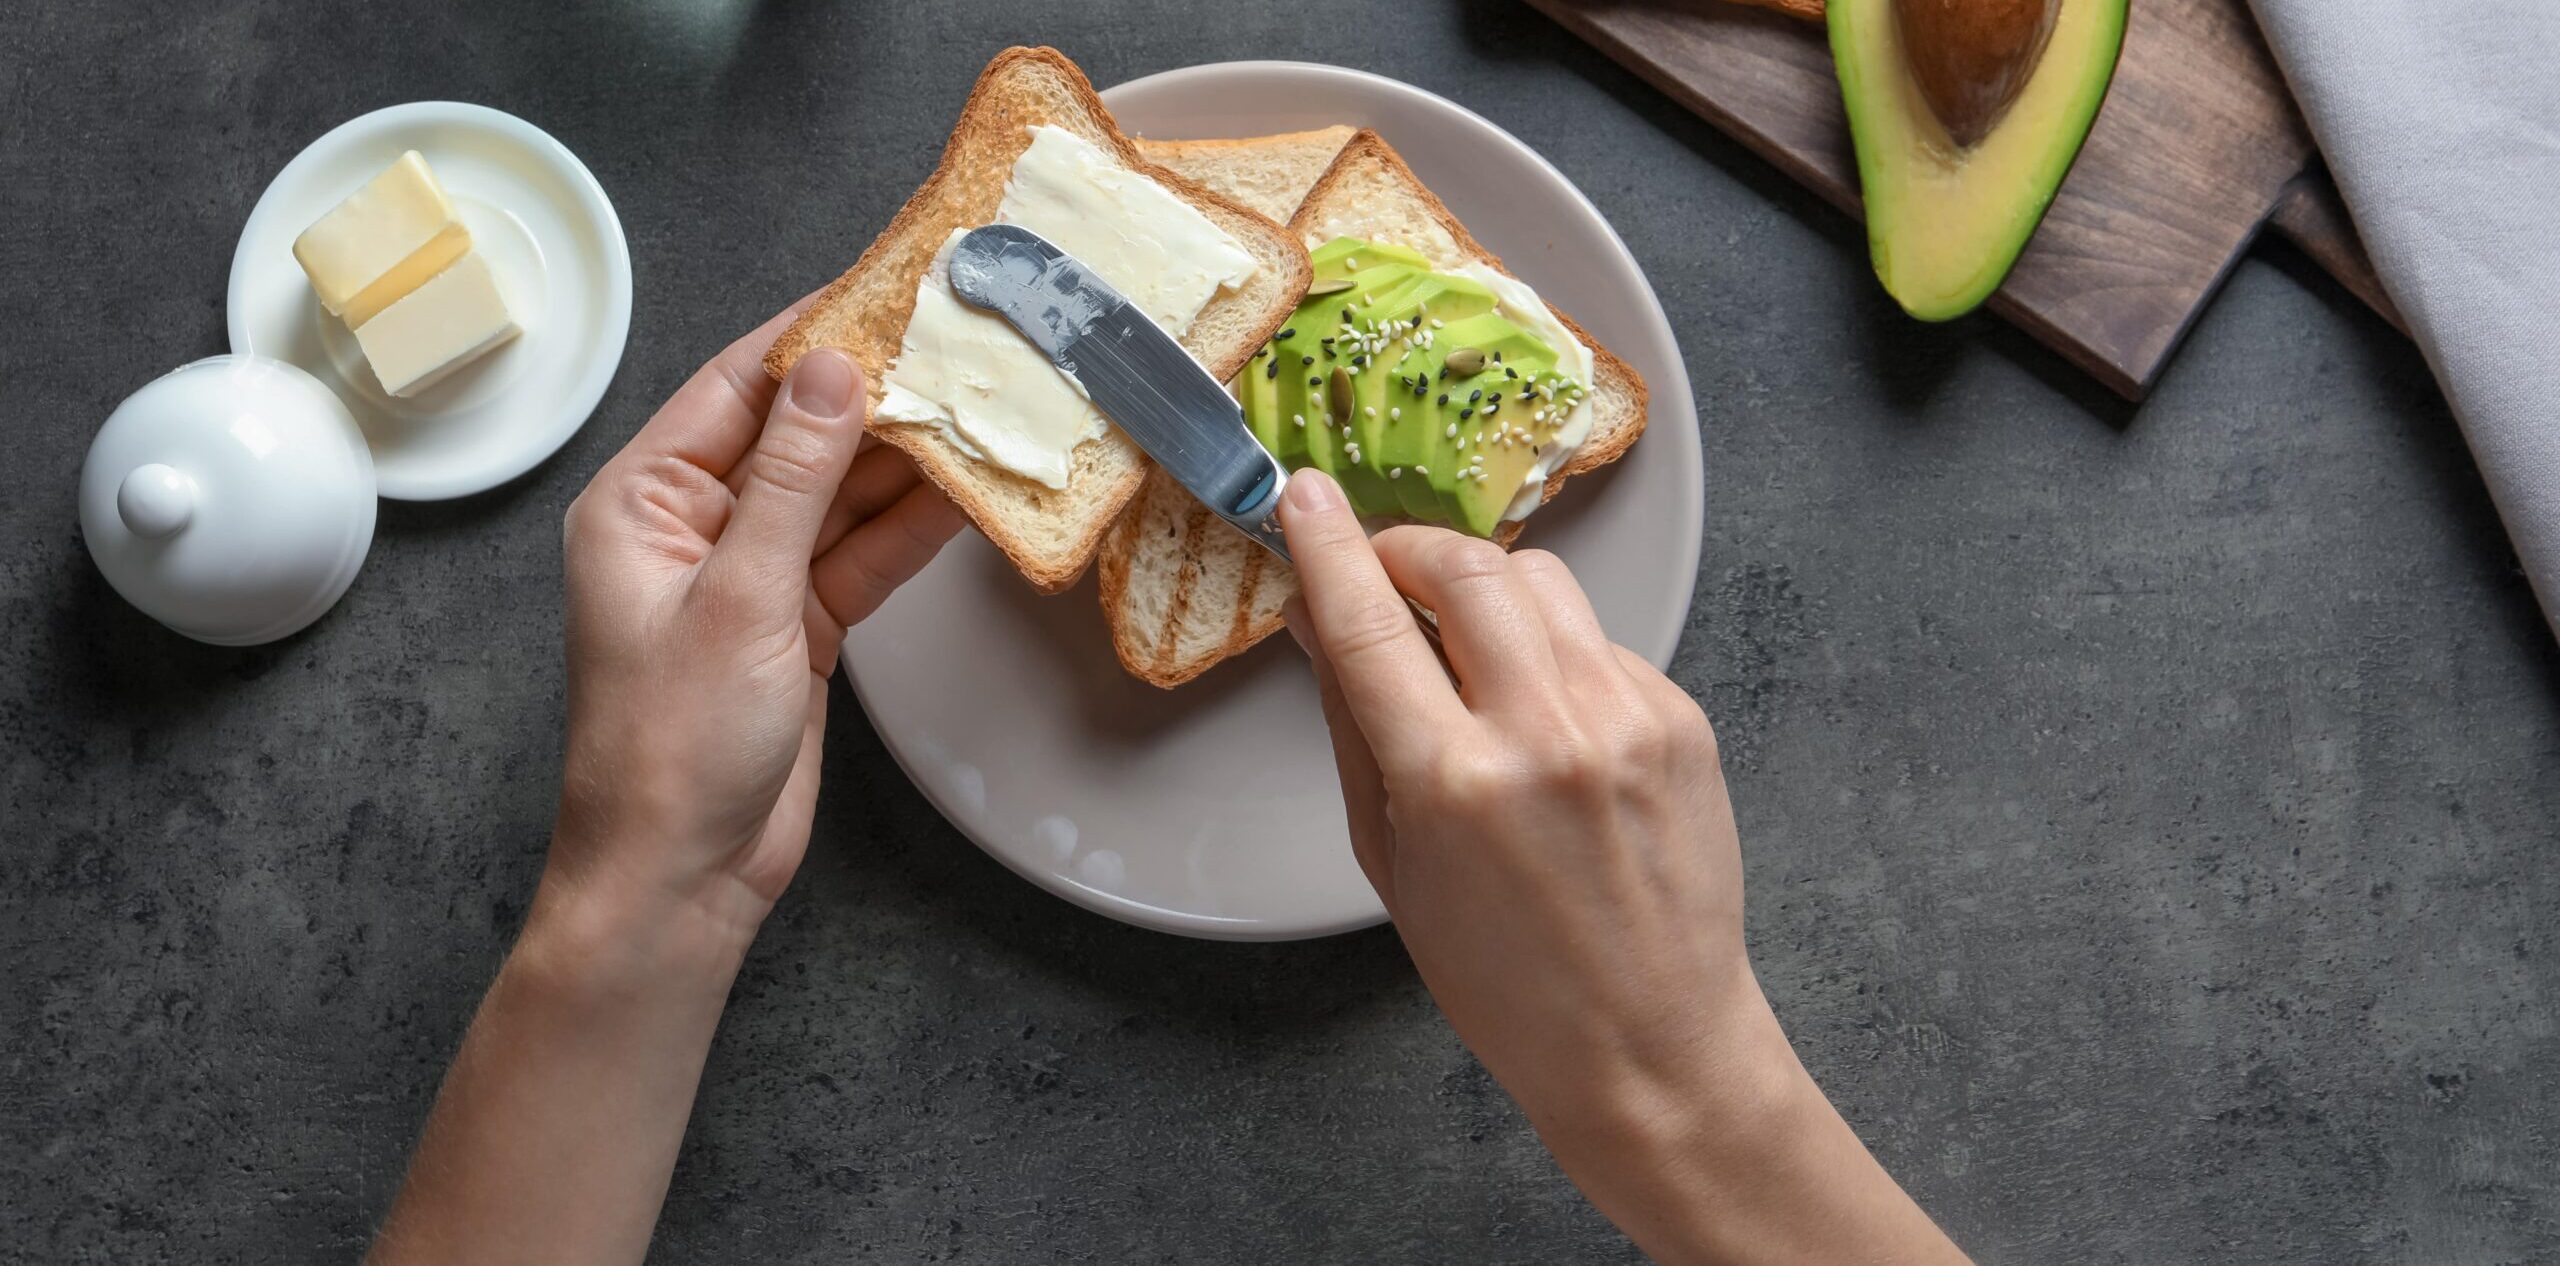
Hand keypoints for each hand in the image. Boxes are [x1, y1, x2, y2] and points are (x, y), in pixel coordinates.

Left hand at [549, 305, 966, 952]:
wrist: (679, 881)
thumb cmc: (673, 750)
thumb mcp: (741, 599)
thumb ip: (794, 480)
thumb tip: (835, 372)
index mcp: (643, 503)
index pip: (736, 386)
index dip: (813, 335)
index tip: (889, 289)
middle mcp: (692, 527)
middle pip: (797, 434)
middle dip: (877, 397)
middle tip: (964, 348)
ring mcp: (748, 577)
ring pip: (839, 494)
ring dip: (908, 462)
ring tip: (987, 409)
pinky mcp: (796, 623)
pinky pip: (860, 554)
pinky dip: (911, 530)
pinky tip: (970, 494)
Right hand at [1277, 469, 1961, 1262]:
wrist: (1651, 1043)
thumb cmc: (1508, 981)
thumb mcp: (1391, 865)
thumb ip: (1353, 730)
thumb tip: (1319, 621)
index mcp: (1456, 783)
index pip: (1371, 623)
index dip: (1327, 545)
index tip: (1301, 495)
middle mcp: (1547, 734)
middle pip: (1465, 569)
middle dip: (1407, 549)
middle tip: (1380, 568)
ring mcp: (1626, 718)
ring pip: (1539, 581)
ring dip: (1482, 586)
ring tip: (1458, 638)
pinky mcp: (1679, 717)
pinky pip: (1597, 638)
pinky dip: (1551, 648)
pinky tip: (1539, 709)